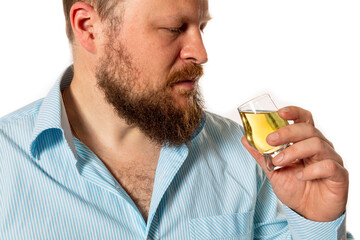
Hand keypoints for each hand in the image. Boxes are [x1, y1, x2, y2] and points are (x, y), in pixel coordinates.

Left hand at [241, 106, 348, 221]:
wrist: (308, 213)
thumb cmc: (295, 188)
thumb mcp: (273, 171)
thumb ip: (262, 155)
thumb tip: (244, 139)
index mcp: (305, 141)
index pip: (304, 119)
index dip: (294, 112)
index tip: (279, 112)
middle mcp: (320, 146)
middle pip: (307, 129)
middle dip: (287, 132)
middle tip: (270, 140)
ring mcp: (331, 159)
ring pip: (316, 144)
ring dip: (293, 152)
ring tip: (279, 163)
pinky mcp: (339, 175)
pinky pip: (328, 165)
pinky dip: (311, 170)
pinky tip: (300, 177)